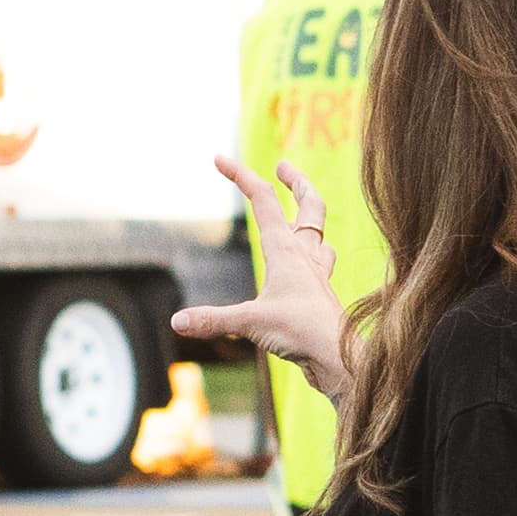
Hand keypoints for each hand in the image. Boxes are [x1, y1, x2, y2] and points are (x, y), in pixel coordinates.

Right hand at [170, 155, 350, 405]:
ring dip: (310, 213)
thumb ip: (214, 320)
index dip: (240, 175)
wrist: (339, 357)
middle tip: (283, 166)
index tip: (219, 158)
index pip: (263, 199)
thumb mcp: (251, 323)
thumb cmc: (302, 332)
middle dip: (296, 181)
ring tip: (300, 211)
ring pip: (319, 230)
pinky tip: (310, 261)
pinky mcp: (320, 292)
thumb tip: (177, 322)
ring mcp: (316, 273)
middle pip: (309, 204)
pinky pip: (321, 261)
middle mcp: (305, 254)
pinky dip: (315, 252)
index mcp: (286, 249)